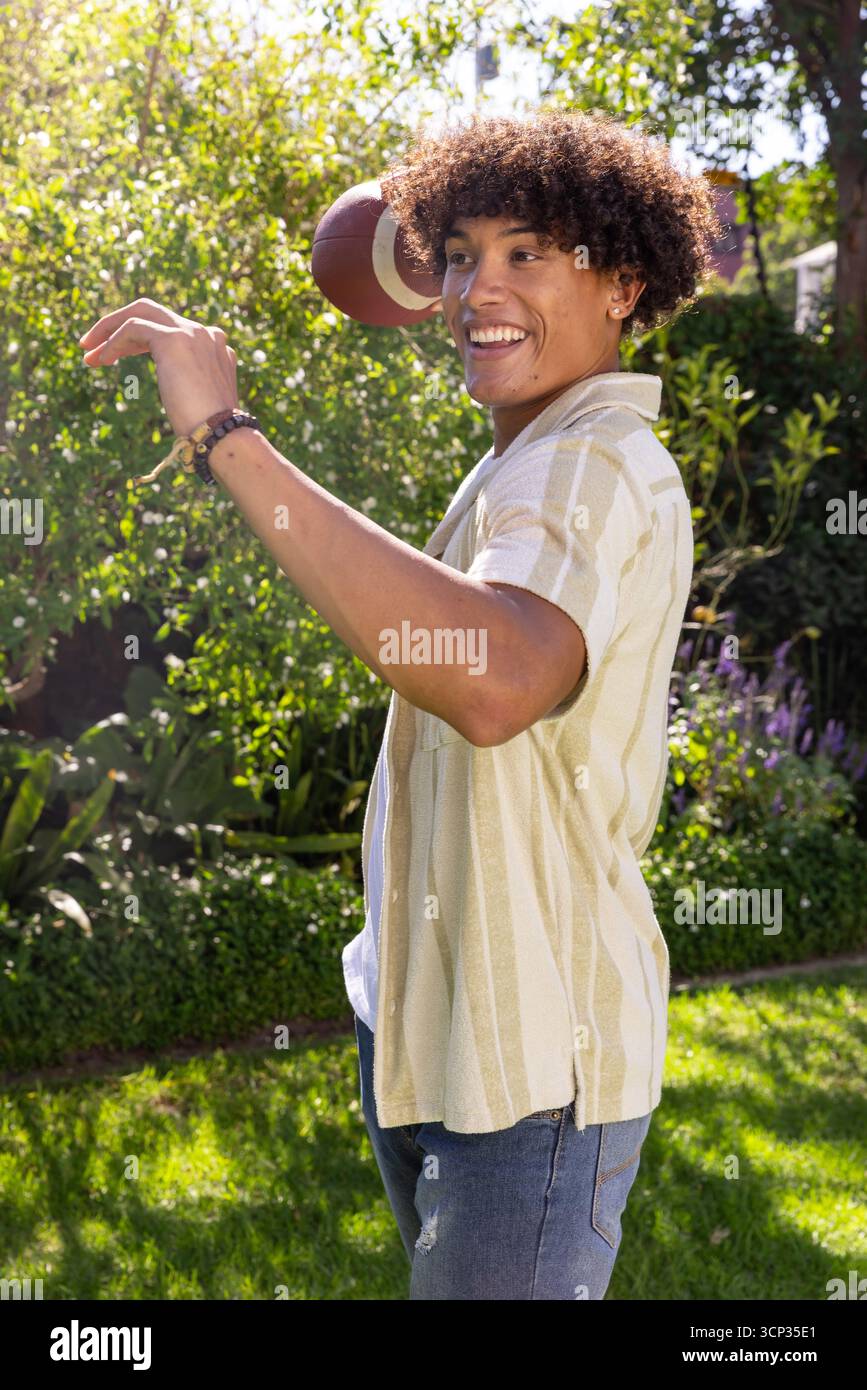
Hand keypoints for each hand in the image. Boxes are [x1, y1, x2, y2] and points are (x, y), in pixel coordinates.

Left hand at [78, 297, 238, 437]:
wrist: (221, 435)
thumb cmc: (210, 431)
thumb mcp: (201, 399)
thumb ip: (192, 382)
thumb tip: (179, 390)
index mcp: (215, 346)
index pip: (169, 328)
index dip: (136, 340)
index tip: (113, 356)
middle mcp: (205, 333)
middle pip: (152, 311)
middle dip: (117, 324)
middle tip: (92, 344)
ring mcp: (191, 333)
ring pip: (139, 314)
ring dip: (108, 332)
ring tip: (89, 355)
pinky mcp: (174, 339)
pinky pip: (132, 328)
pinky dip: (113, 342)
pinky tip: (102, 359)